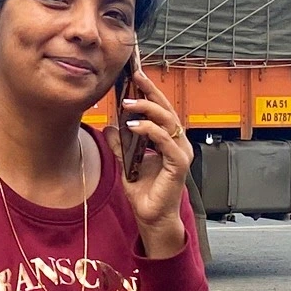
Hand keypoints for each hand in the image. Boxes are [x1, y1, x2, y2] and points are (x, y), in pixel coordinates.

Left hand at [106, 68, 192, 256]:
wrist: (151, 216)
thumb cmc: (145, 191)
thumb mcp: (126, 162)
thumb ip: (121, 144)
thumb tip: (109, 126)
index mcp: (168, 139)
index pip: (161, 109)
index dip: (150, 91)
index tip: (136, 74)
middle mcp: (177, 142)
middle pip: (167, 109)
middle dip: (151, 91)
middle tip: (136, 77)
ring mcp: (180, 153)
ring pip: (168, 121)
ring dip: (148, 109)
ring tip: (128, 103)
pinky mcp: (179, 165)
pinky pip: (166, 142)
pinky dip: (150, 132)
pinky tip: (133, 126)